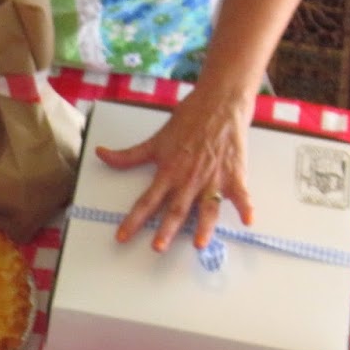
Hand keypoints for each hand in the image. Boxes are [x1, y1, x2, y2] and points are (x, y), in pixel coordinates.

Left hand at [96, 81, 257, 250]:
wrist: (218, 103)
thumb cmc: (189, 120)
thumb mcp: (155, 140)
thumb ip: (129, 155)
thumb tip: (100, 154)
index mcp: (168, 172)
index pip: (146, 200)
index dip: (133, 220)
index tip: (122, 236)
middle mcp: (189, 179)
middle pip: (176, 208)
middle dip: (166, 229)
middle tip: (158, 247)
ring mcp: (212, 178)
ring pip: (207, 207)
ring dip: (203, 225)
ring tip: (199, 243)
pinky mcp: (234, 173)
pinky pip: (241, 194)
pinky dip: (246, 206)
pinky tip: (249, 221)